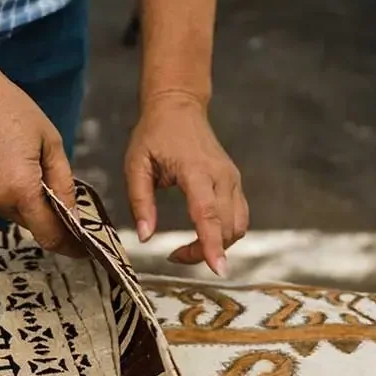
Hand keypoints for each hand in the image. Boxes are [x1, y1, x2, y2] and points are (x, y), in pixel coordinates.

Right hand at [0, 71, 81, 254]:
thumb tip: (73, 214)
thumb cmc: (11, 110)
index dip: (70, 246)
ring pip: (16, 215)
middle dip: (52, 220)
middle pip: (33, 225)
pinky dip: (12, 196)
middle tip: (67, 204)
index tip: (84, 250)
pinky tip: (13, 169)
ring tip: (35, 174)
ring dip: (31, 206)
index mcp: (22, 190)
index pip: (50, 235)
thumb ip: (64, 182)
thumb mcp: (50, 142)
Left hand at [125, 91, 248, 274]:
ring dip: (217, 245)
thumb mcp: (136, 165)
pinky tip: (203, 235)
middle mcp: (221, 175)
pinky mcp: (235, 182)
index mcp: (196, 170)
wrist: (179, 106)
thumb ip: (140, 202)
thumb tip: (146, 237)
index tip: (217, 269)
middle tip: (174, 255)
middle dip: (205, 251)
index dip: (212, 244)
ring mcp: (232, 178)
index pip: (208, 213)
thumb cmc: (154, 134)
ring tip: (186, 249)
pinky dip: (225, 233)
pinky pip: (238, 217)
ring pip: (237, 226)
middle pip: (226, 227)